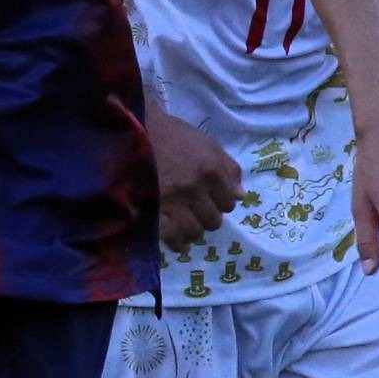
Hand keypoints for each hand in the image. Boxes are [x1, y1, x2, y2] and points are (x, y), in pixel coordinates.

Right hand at [150, 111, 240, 251]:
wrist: (137, 131)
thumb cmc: (173, 136)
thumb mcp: (208, 144)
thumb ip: (229, 169)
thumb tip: (241, 197)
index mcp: (210, 171)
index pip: (228, 203)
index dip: (222, 203)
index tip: (213, 200)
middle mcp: (194, 189)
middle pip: (213, 220)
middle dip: (209, 218)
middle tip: (199, 213)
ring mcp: (172, 201)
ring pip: (194, 231)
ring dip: (194, 231)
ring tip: (188, 226)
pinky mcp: (153, 209)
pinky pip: (170, 235)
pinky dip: (177, 244)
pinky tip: (180, 245)